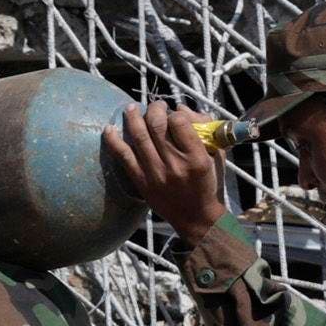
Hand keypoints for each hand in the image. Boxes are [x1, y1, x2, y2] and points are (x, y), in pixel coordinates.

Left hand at [107, 102, 228, 238]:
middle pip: (156, 125)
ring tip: (131, 109)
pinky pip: (123, 157)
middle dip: (153, 109)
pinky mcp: (141, 182)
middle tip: (155, 107)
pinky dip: (114, 141)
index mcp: (196, 158)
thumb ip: (203, 130)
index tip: (174, 114)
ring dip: (132, 118)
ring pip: (138, 136)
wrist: (196, 217)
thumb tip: (180, 108)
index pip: (179, 122)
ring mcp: (156, 174)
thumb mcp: (216, 156)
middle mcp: (175, 165)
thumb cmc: (208, 183)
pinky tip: (109, 129)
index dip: (174, 113)